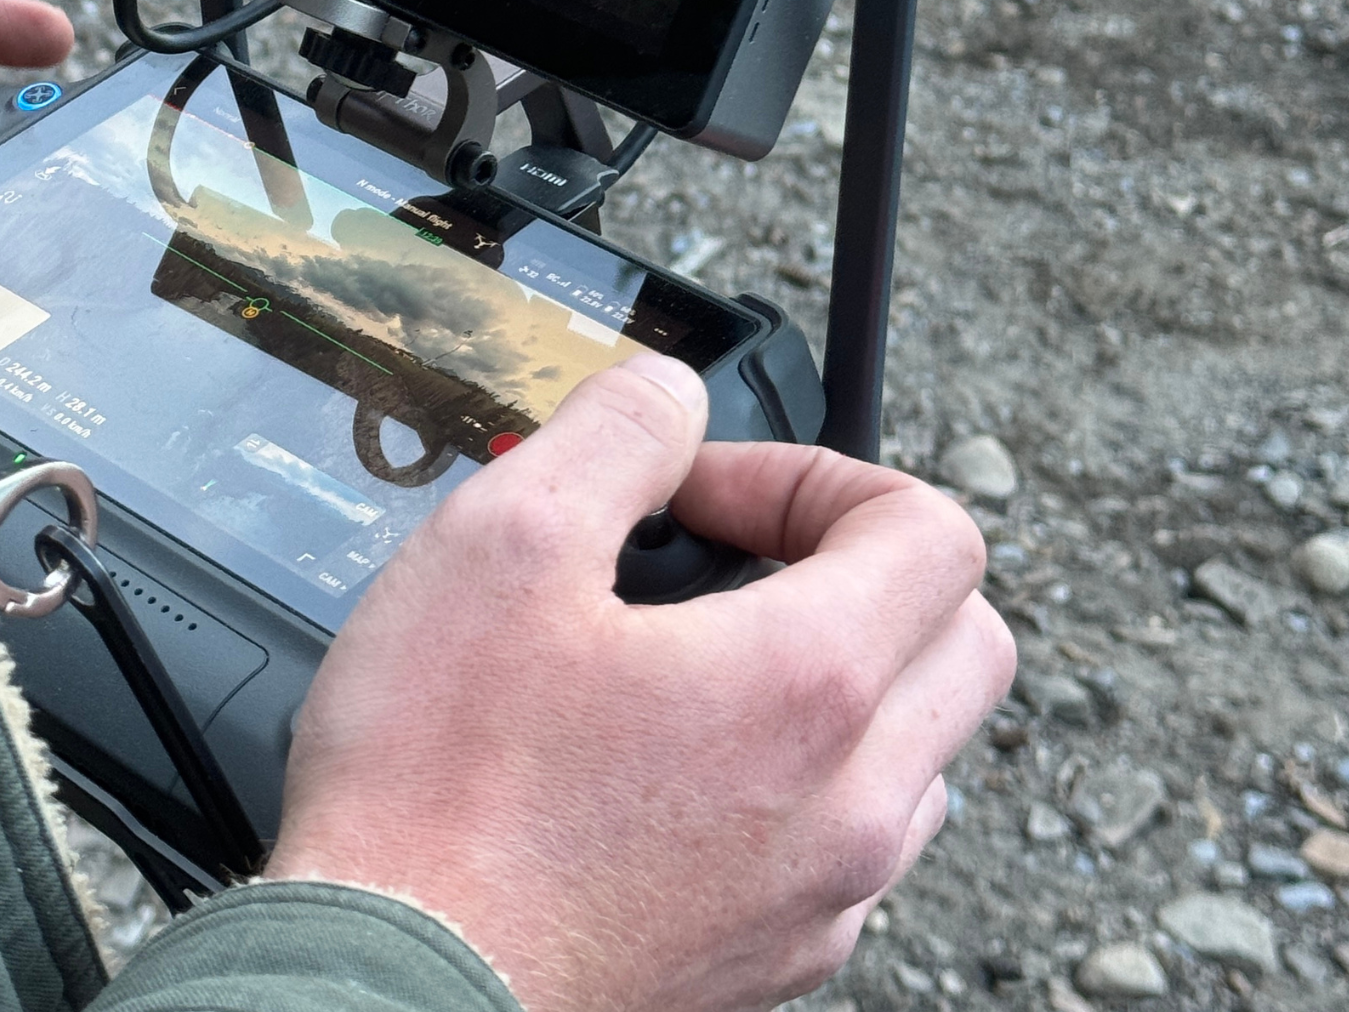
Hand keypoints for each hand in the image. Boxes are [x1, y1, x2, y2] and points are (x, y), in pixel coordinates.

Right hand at [266, 355, 1014, 1011]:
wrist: (385, 989)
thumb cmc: (436, 790)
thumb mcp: (504, 538)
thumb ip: (616, 431)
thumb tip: (671, 396)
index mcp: (806, 685)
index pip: (933, 530)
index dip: (816, 474)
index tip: (705, 492)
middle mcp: (846, 804)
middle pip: (963, 638)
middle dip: (861, 562)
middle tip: (734, 553)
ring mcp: (819, 897)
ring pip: (917, 750)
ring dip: (843, 670)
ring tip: (704, 650)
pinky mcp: (771, 961)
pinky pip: (849, 841)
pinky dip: (801, 771)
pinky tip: (676, 756)